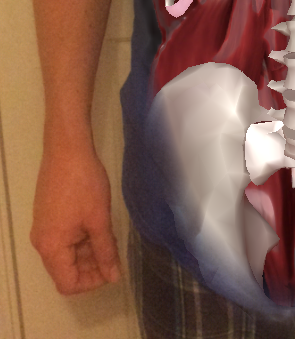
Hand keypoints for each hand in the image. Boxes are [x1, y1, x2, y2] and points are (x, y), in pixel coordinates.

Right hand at [31, 144, 121, 294]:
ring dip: (88, 251)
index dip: (92, 282)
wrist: (67, 148)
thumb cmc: (84, 185)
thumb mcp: (99, 220)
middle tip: (115, 253)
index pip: (68, 283)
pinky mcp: (48, 215)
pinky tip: (99, 225)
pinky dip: (81, 238)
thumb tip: (113, 276)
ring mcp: (43, 227)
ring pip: (66, 253)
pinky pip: (64, 238)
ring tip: (110, 238)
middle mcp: (42, 242)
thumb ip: (106, 251)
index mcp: (51, 248)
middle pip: (66, 269)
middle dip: (92, 266)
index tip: (112, 269)